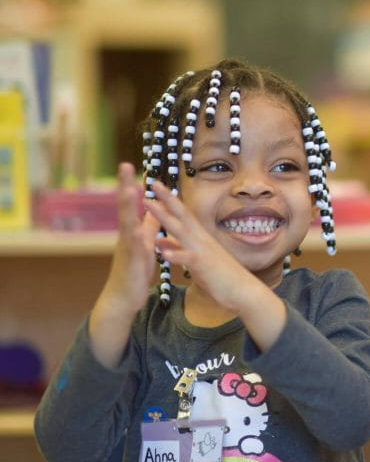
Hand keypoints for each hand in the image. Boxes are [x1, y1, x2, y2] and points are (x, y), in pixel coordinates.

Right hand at [88, 163, 160, 366]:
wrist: (124, 298)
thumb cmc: (135, 270)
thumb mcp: (144, 244)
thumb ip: (148, 227)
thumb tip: (153, 210)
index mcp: (133, 230)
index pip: (133, 203)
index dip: (133, 184)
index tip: (134, 164)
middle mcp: (127, 235)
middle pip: (125, 206)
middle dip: (125, 186)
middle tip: (125, 165)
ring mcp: (127, 248)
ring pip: (127, 224)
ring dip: (128, 207)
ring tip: (129, 189)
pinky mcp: (131, 262)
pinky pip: (133, 248)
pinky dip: (134, 238)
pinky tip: (135, 229)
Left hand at [144, 180, 260, 313]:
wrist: (243, 290)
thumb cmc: (220, 275)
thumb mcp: (195, 260)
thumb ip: (177, 249)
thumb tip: (159, 241)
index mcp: (198, 237)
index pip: (182, 214)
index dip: (169, 199)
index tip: (156, 184)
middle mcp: (200, 239)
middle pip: (181, 215)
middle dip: (166, 199)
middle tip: (153, 182)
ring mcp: (203, 251)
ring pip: (181, 231)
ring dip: (164, 217)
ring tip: (149, 206)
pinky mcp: (204, 266)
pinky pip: (188, 259)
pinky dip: (176, 254)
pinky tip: (164, 253)